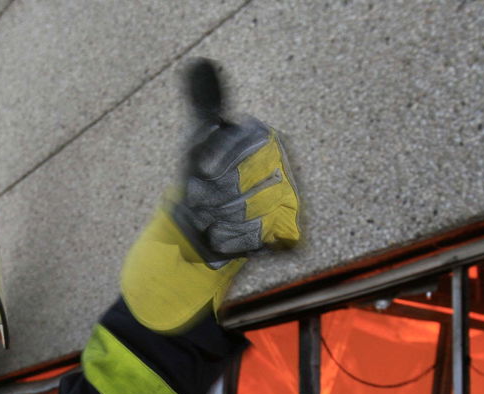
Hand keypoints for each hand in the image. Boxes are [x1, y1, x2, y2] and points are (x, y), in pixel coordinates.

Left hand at [120, 59, 300, 333]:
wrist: (209, 228)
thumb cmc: (205, 178)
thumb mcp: (199, 140)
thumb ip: (203, 105)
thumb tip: (199, 64)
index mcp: (262, 138)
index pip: (248, 140)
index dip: (221, 156)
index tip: (199, 169)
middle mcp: (281, 166)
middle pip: (244, 179)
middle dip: (212, 193)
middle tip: (196, 199)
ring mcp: (287, 199)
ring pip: (249, 209)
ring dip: (218, 217)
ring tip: (204, 218)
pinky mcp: (285, 231)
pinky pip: (259, 236)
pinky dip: (232, 239)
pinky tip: (217, 236)